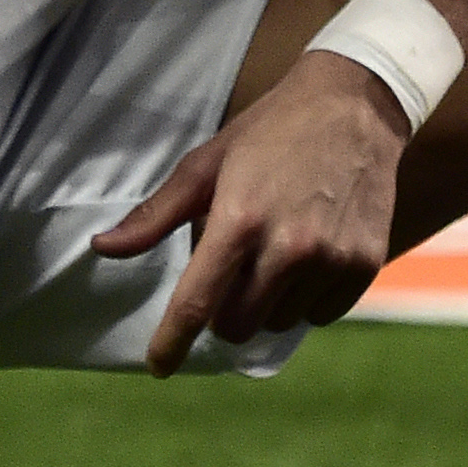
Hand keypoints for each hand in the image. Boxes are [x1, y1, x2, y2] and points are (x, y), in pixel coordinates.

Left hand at [91, 53, 408, 378]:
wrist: (356, 102)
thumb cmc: (272, 130)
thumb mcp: (208, 163)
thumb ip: (156, 215)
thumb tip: (102, 248)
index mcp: (239, 220)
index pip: (195, 305)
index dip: (171, 343)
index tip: (159, 364)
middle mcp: (288, 246)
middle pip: (236, 326)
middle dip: (225, 309)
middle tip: (234, 271)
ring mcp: (331, 257)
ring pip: (279, 322)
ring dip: (269, 302)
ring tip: (278, 253)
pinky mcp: (365, 262)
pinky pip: (322, 315)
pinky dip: (309, 298)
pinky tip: (312, 256)